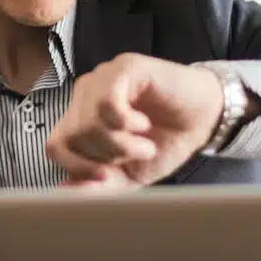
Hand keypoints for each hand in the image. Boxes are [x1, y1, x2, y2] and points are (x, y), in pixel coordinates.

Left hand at [45, 53, 227, 188]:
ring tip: (145, 143)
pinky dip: (126, 123)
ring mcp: (102, 78)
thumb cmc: (165, 142)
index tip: (108, 176)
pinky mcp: (124, 68)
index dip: (78, 168)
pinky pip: (106, 103)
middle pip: (71, 137)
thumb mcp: (130, 175)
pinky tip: (143, 123)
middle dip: (106, 157)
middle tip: (135, 155)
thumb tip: (65, 192)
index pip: (56, 146)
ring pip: (87, 122)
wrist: (204, 120)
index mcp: (80, 117)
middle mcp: (85, 95)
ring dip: (121, 144)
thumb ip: (98, 185)